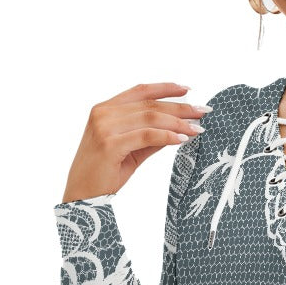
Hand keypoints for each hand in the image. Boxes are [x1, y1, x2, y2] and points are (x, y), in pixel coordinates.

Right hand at [61, 81, 209, 201]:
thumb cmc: (104, 173)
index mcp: (104, 109)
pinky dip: (167, 136)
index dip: (165, 88)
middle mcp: (103, 114)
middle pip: (150, 105)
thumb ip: (151, 136)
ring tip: (197, 128)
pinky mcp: (110, 144)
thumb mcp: (131, 150)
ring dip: (178, 122)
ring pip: (150, 118)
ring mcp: (104, 128)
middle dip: (180, 107)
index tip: (188, 90)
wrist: (82, 196)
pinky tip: (182, 139)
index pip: (140, 91)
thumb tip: (179, 127)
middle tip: (203, 112)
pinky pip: (146, 136)